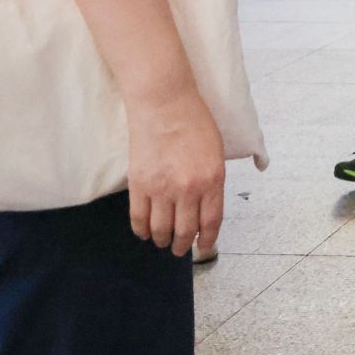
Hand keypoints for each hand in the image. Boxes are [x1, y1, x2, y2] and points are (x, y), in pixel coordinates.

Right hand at [125, 93, 225, 256]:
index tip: (204, 247)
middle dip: (183, 245)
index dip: (208, 239)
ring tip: (164, 242)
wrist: (164, 104)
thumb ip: (212, 182)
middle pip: (185, 230)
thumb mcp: (215, 154)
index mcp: (213, 181)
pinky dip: (142, 230)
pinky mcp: (139, 184)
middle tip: (181, 250)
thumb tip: (205, 207)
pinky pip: (139, 217)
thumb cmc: (194, 123)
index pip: (211, 222)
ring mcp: (161, 188)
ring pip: (161, 229)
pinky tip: (145, 232)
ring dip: (163, 240)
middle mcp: (188, 189)